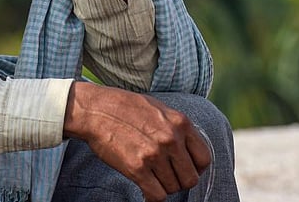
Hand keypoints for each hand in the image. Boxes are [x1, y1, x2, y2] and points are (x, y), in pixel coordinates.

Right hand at [64, 81, 211, 201]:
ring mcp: (154, 154)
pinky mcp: (137, 168)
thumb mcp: (158, 108)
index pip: (204, 159)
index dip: (195, 168)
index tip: (184, 168)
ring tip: (151, 177)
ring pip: (173, 188)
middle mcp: (171, 139)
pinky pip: (157, 196)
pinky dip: (152, 197)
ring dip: (163, 186)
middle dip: (179, 180)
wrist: (94, 109)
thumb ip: (176, 127)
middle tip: (166, 175)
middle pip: (190, 178)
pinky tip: (145, 189)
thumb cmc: (123, 106)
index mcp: (180, 123)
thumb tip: (188, 148)